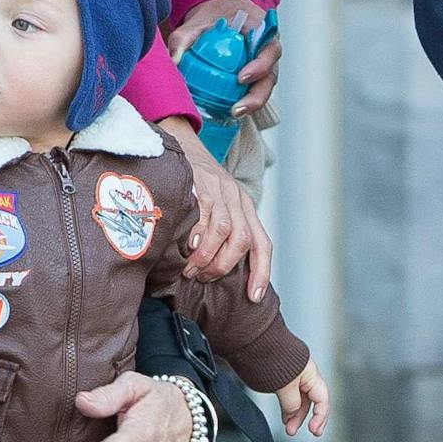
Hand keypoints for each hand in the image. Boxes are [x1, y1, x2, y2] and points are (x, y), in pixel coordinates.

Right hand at [156, 115, 272, 296]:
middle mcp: (237, 200)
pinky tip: (186, 246)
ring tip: (190, 268)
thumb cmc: (195, 184)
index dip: (261, 272)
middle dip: (224, 267)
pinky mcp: (201, 183)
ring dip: (207, 256)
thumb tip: (211, 272)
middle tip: (203, 278)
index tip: (254, 297)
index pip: (262, 244)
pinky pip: (205, 215)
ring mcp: (220, 191)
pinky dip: (197, 235)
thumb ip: (219, 233)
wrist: (180, 144)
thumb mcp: (215, 205)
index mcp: (245, 209)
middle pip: (243, 241)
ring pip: (225, 231)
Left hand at [165, 0, 282, 117]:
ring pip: (264, 88)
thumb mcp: (197, 22)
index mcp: (262, 31)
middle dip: (257, 96)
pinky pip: (254, 91)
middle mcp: (267, 51)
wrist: (221, 16)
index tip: (241, 78)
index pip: (269, 50)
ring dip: (251, 104)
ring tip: (233, 113)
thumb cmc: (215, 16)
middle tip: (237, 108)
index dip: (260, 66)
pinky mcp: (256, 77)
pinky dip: (244, 102)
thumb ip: (184, 38)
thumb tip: (174, 62)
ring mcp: (264, 66)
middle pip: (270, 76)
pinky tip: (229, 111)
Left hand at [276, 360, 330, 438]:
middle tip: (298, 432)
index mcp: (311, 374)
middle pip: (313, 401)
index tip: (313, 430)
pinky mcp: (284, 378)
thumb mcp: (284, 385)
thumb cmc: (272, 357)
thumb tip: (292, 414)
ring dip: (296, 415)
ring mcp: (295, 376)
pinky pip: (292, 396)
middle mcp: (306, 375)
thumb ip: (291, 402)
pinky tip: (285, 417)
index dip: (320, 416)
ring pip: (301, 400)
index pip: (322, 399)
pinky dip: (289, 408)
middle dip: (307, 419)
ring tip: (288, 428)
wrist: (256, 341)